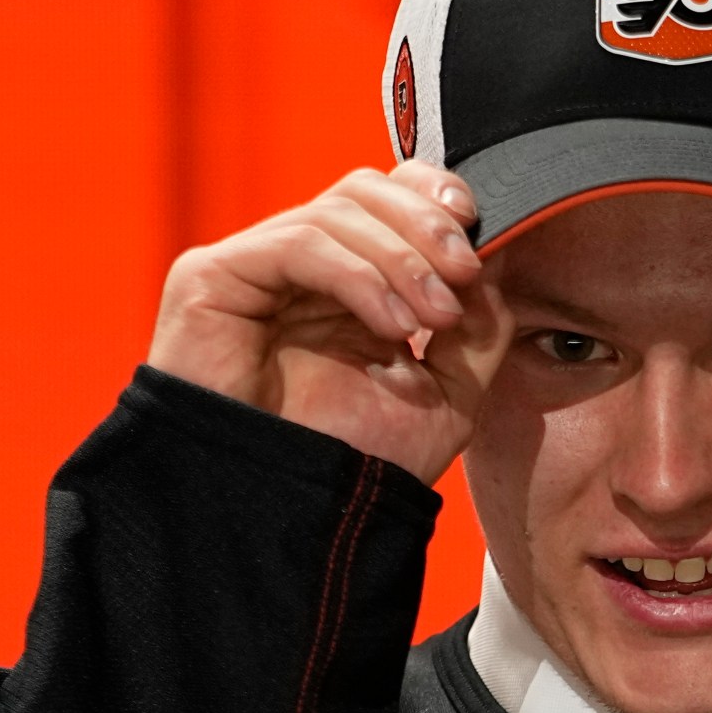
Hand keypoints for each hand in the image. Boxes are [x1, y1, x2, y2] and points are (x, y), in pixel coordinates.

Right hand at [144, 162, 511, 484]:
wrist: (289, 522)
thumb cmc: (354, 466)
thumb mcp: (446, 397)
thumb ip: (478, 331)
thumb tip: (500, 258)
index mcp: (346, 282)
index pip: (384, 197)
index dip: (430, 195)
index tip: (475, 222)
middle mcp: (298, 266)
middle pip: (362, 190)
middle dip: (424, 225)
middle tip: (465, 274)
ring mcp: (251, 269)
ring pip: (335, 214)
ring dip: (401, 259)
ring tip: (435, 317)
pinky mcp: (211, 279)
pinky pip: (298, 245)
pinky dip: (357, 275)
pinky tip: (391, 324)